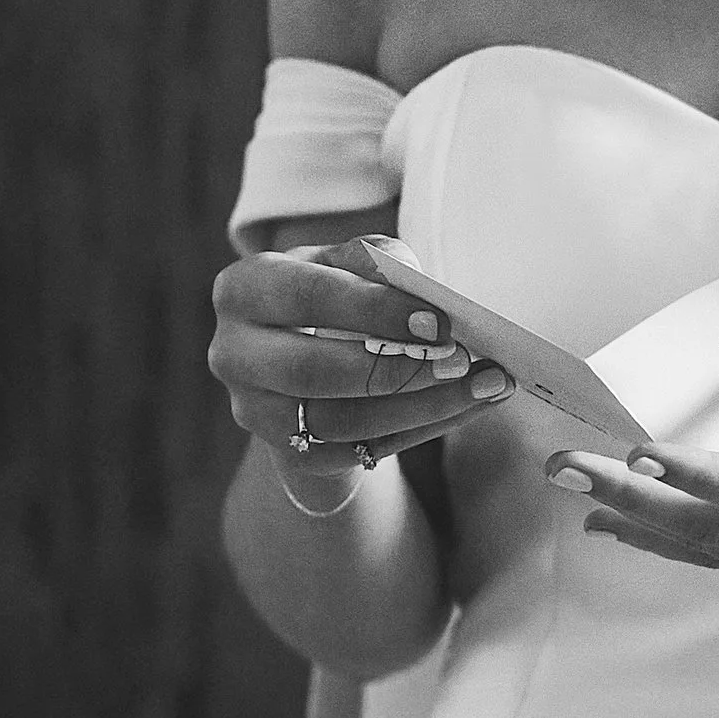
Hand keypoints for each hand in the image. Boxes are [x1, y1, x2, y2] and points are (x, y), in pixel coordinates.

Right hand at [209, 234, 514, 486]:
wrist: (310, 358)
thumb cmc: (336, 297)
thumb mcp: (347, 265)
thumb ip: (378, 262)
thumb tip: (422, 291)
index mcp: (244, 290)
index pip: (306, 296)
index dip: (374, 310)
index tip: (439, 321)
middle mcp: (234, 355)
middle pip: (313, 371)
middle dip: (396, 368)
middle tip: (462, 360)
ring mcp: (256, 413)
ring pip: (341, 421)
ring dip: (422, 406)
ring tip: (484, 385)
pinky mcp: (292, 454)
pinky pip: (361, 451)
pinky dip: (424, 429)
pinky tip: (469, 406)